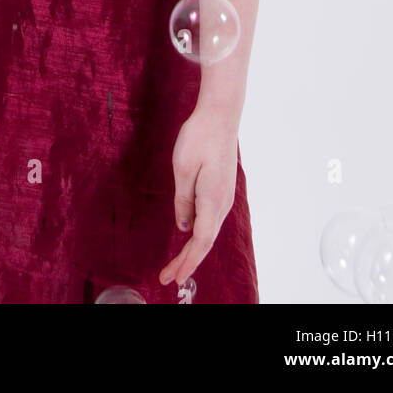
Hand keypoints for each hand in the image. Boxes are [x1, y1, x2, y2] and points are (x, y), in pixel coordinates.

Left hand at [158, 106, 238, 288]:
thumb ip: (183, 201)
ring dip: (193, 250)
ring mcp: (225, 196)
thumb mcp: (183, 169)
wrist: (220, 115)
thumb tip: (184, 226)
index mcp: (212, 200)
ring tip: (176, 265)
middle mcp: (223, 203)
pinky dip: (199, 235)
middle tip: (167, 277)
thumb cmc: (199, 137)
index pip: (200, 242)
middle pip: (205, 242)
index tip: (172, 278)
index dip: (187, 263)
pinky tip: (190, 238)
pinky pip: (211, 220)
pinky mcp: (222, 189)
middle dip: (187, 262)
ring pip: (209, 232)